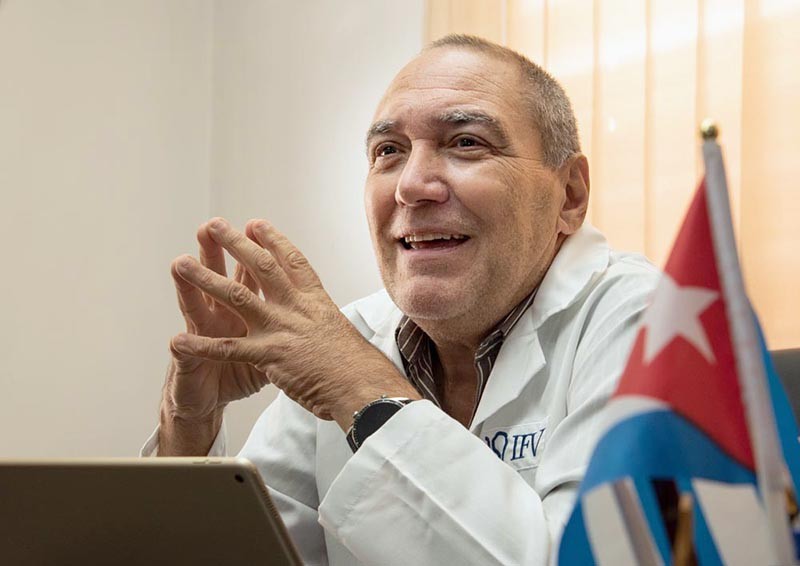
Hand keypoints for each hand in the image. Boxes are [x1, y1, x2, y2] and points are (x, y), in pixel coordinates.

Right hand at [158, 221, 270, 454]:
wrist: (208, 401)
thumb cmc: (239, 371)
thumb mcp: (269, 346)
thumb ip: (283, 324)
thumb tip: (310, 307)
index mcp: (243, 310)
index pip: (248, 276)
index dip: (252, 253)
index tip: (255, 225)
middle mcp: (219, 317)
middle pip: (219, 279)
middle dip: (215, 253)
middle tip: (210, 227)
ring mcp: (202, 337)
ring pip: (194, 306)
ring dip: (188, 286)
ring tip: (179, 264)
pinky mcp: (191, 363)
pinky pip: (188, 356)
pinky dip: (185, 349)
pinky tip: (176, 340)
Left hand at [169, 218, 419, 430]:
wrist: (362, 386)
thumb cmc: (357, 365)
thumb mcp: (339, 332)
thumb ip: (320, 322)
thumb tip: (319, 322)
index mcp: (315, 301)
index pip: (292, 262)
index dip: (272, 241)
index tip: (255, 224)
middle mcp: (296, 307)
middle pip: (261, 267)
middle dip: (234, 244)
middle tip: (213, 225)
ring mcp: (281, 328)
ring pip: (236, 297)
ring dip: (206, 279)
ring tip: (181, 264)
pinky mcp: (269, 355)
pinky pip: (228, 348)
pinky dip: (201, 346)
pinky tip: (179, 341)